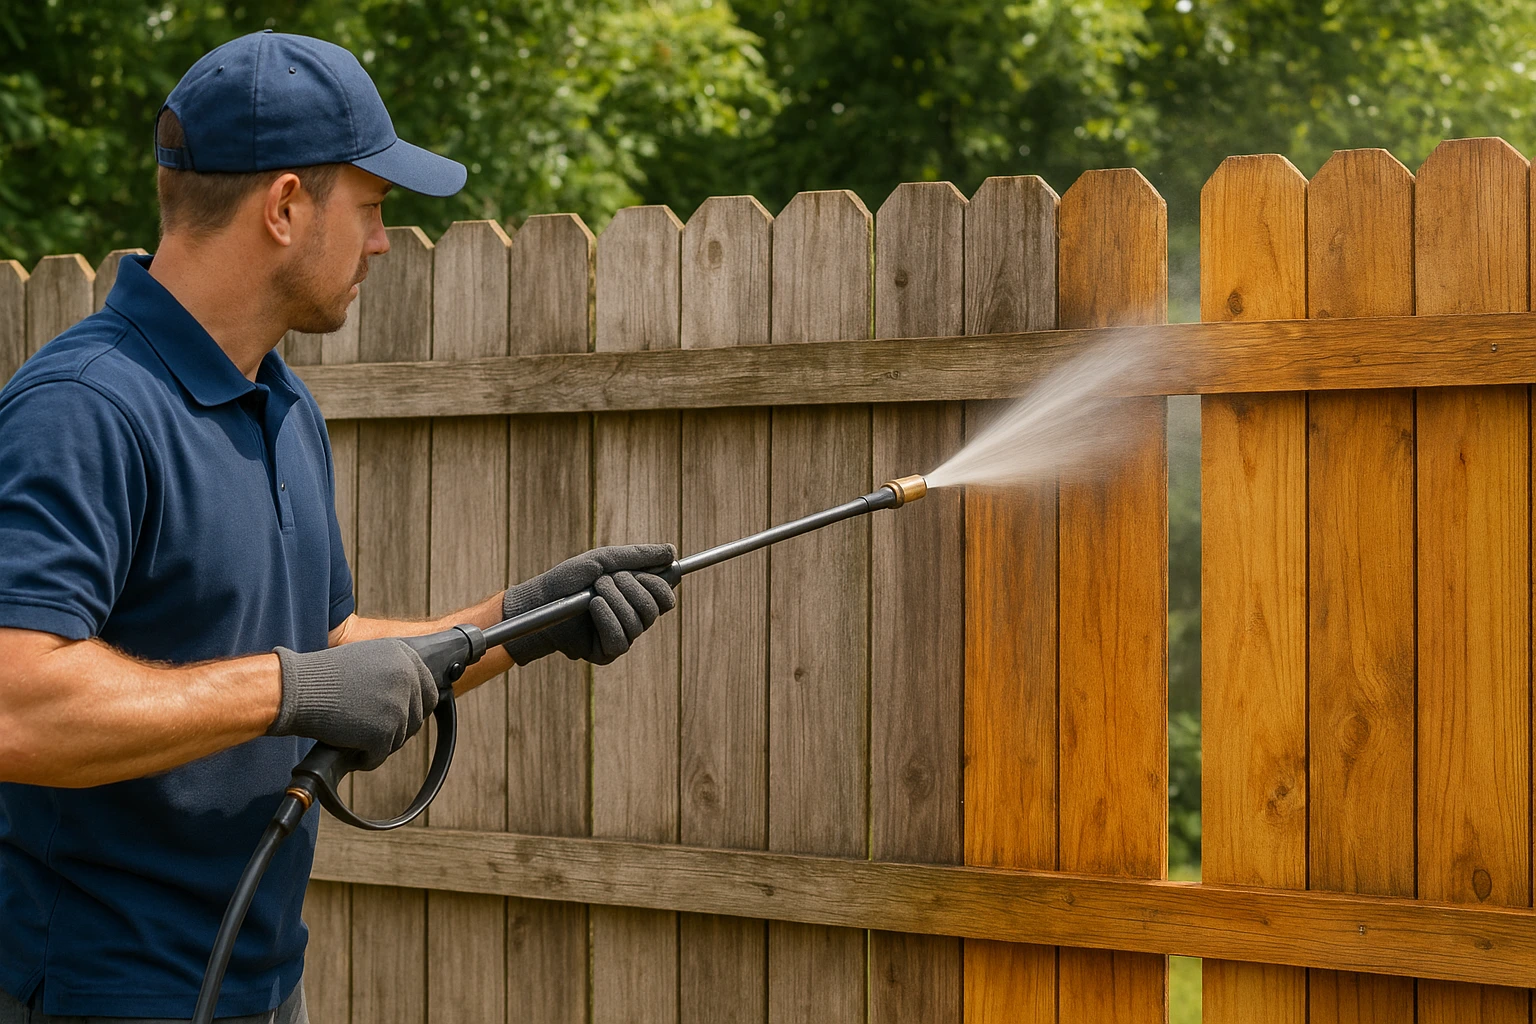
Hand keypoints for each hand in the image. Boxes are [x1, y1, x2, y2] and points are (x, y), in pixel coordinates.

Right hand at [269, 639, 438, 769]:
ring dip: (378, 742)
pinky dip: (365, 757)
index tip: (399, 716)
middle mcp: (407, 677)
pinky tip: (349, 748)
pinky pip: (380, 754)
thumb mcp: (366, 659)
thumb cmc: (323, 677)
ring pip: (400, 738)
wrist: (296, 689)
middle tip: (370, 730)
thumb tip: (414, 697)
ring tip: (352, 733)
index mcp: (404, 656)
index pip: (428, 690)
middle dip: (397, 728)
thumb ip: (394, 672)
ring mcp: (398, 705)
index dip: (414, 707)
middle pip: (417, 717)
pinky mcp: (384, 732)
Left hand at [502, 544, 677, 665]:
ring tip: (593, 592)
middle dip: (631, 588)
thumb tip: (672, 551)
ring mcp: (621, 636)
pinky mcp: (606, 653)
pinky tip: (593, 608)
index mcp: (635, 596)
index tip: (640, 573)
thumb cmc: (569, 579)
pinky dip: (607, 618)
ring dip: (614, 600)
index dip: (659, 585)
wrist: (539, 600)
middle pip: (655, 609)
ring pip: (638, 623)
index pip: (665, 597)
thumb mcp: (604, 560)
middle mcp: (632, 618)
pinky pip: (621, 639)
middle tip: (605, 580)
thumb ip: (639, 556)